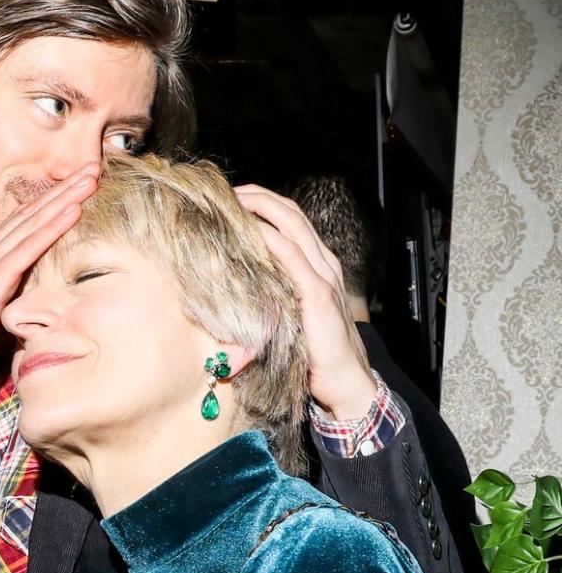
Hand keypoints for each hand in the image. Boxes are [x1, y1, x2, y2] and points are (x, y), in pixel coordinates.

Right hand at [0, 166, 98, 410]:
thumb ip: (13, 292)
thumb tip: (36, 290)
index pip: (25, 222)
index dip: (53, 200)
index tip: (80, 184)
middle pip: (31, 213)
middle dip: (64, 188)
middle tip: (93, 166)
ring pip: (32, 222)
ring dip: (64, 198)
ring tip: (90, 178)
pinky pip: (28, 249)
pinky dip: (52, 227)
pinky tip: (73, 210)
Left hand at [233, 185, 376, 419]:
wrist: (345, 381)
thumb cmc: (313, 351)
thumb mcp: (289, 312)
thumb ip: (273, 291)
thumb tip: (237, 281)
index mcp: (317, 265)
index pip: (290, 220)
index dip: (263, 203)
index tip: (233, 199)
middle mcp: (323, 264)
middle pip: (291, 214)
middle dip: (258, 197)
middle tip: (227, 191)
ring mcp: (323, 277)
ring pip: (293, 227)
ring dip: (262, 209)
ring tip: (235, 201)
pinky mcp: (318, 296)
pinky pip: (294, 259)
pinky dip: (273, 241)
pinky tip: (253, 232)